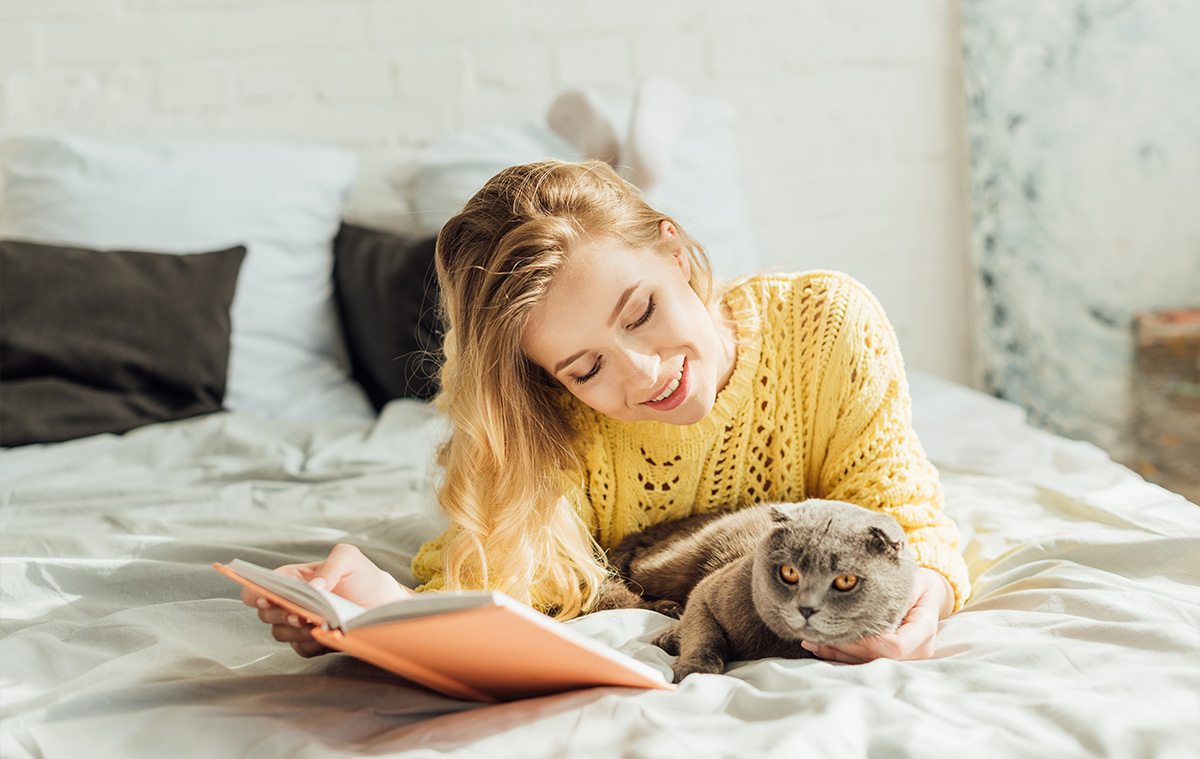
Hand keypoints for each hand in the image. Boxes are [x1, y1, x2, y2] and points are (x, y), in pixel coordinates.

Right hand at [240, 543, 411, 657]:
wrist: (383, 601)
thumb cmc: (362, 576)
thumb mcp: (349, 558)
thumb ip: (331, 565)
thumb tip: (314, 588)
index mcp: (291, 579)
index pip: (258, 587)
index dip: (255, 594)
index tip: (267, 598)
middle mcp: (290, 602)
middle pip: (265, 613)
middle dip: (279, 614)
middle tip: (298, 614)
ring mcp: (299, 624)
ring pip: (279, 633)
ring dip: (294, 631)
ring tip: (315, 624)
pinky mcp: (311, 642)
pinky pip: (301, 649)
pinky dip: (310, 644)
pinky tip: (325, 636)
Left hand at [800, 567, 953, 663]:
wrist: (926, 593)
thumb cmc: (914, 582)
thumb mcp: (907, 580)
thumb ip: (890, 593)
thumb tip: (859, 597)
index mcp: (925, 629)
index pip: (895, 646)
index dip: (869, 640)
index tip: (845, 625)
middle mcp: (919, 649)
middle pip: (879, 658)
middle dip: (846, 648)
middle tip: (816, 634)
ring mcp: (908, 658)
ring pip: (869, 662)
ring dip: (839, 653)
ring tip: (812, 640)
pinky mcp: (893, 659)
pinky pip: (866, 661)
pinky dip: (842, 655)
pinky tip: (820, 647)